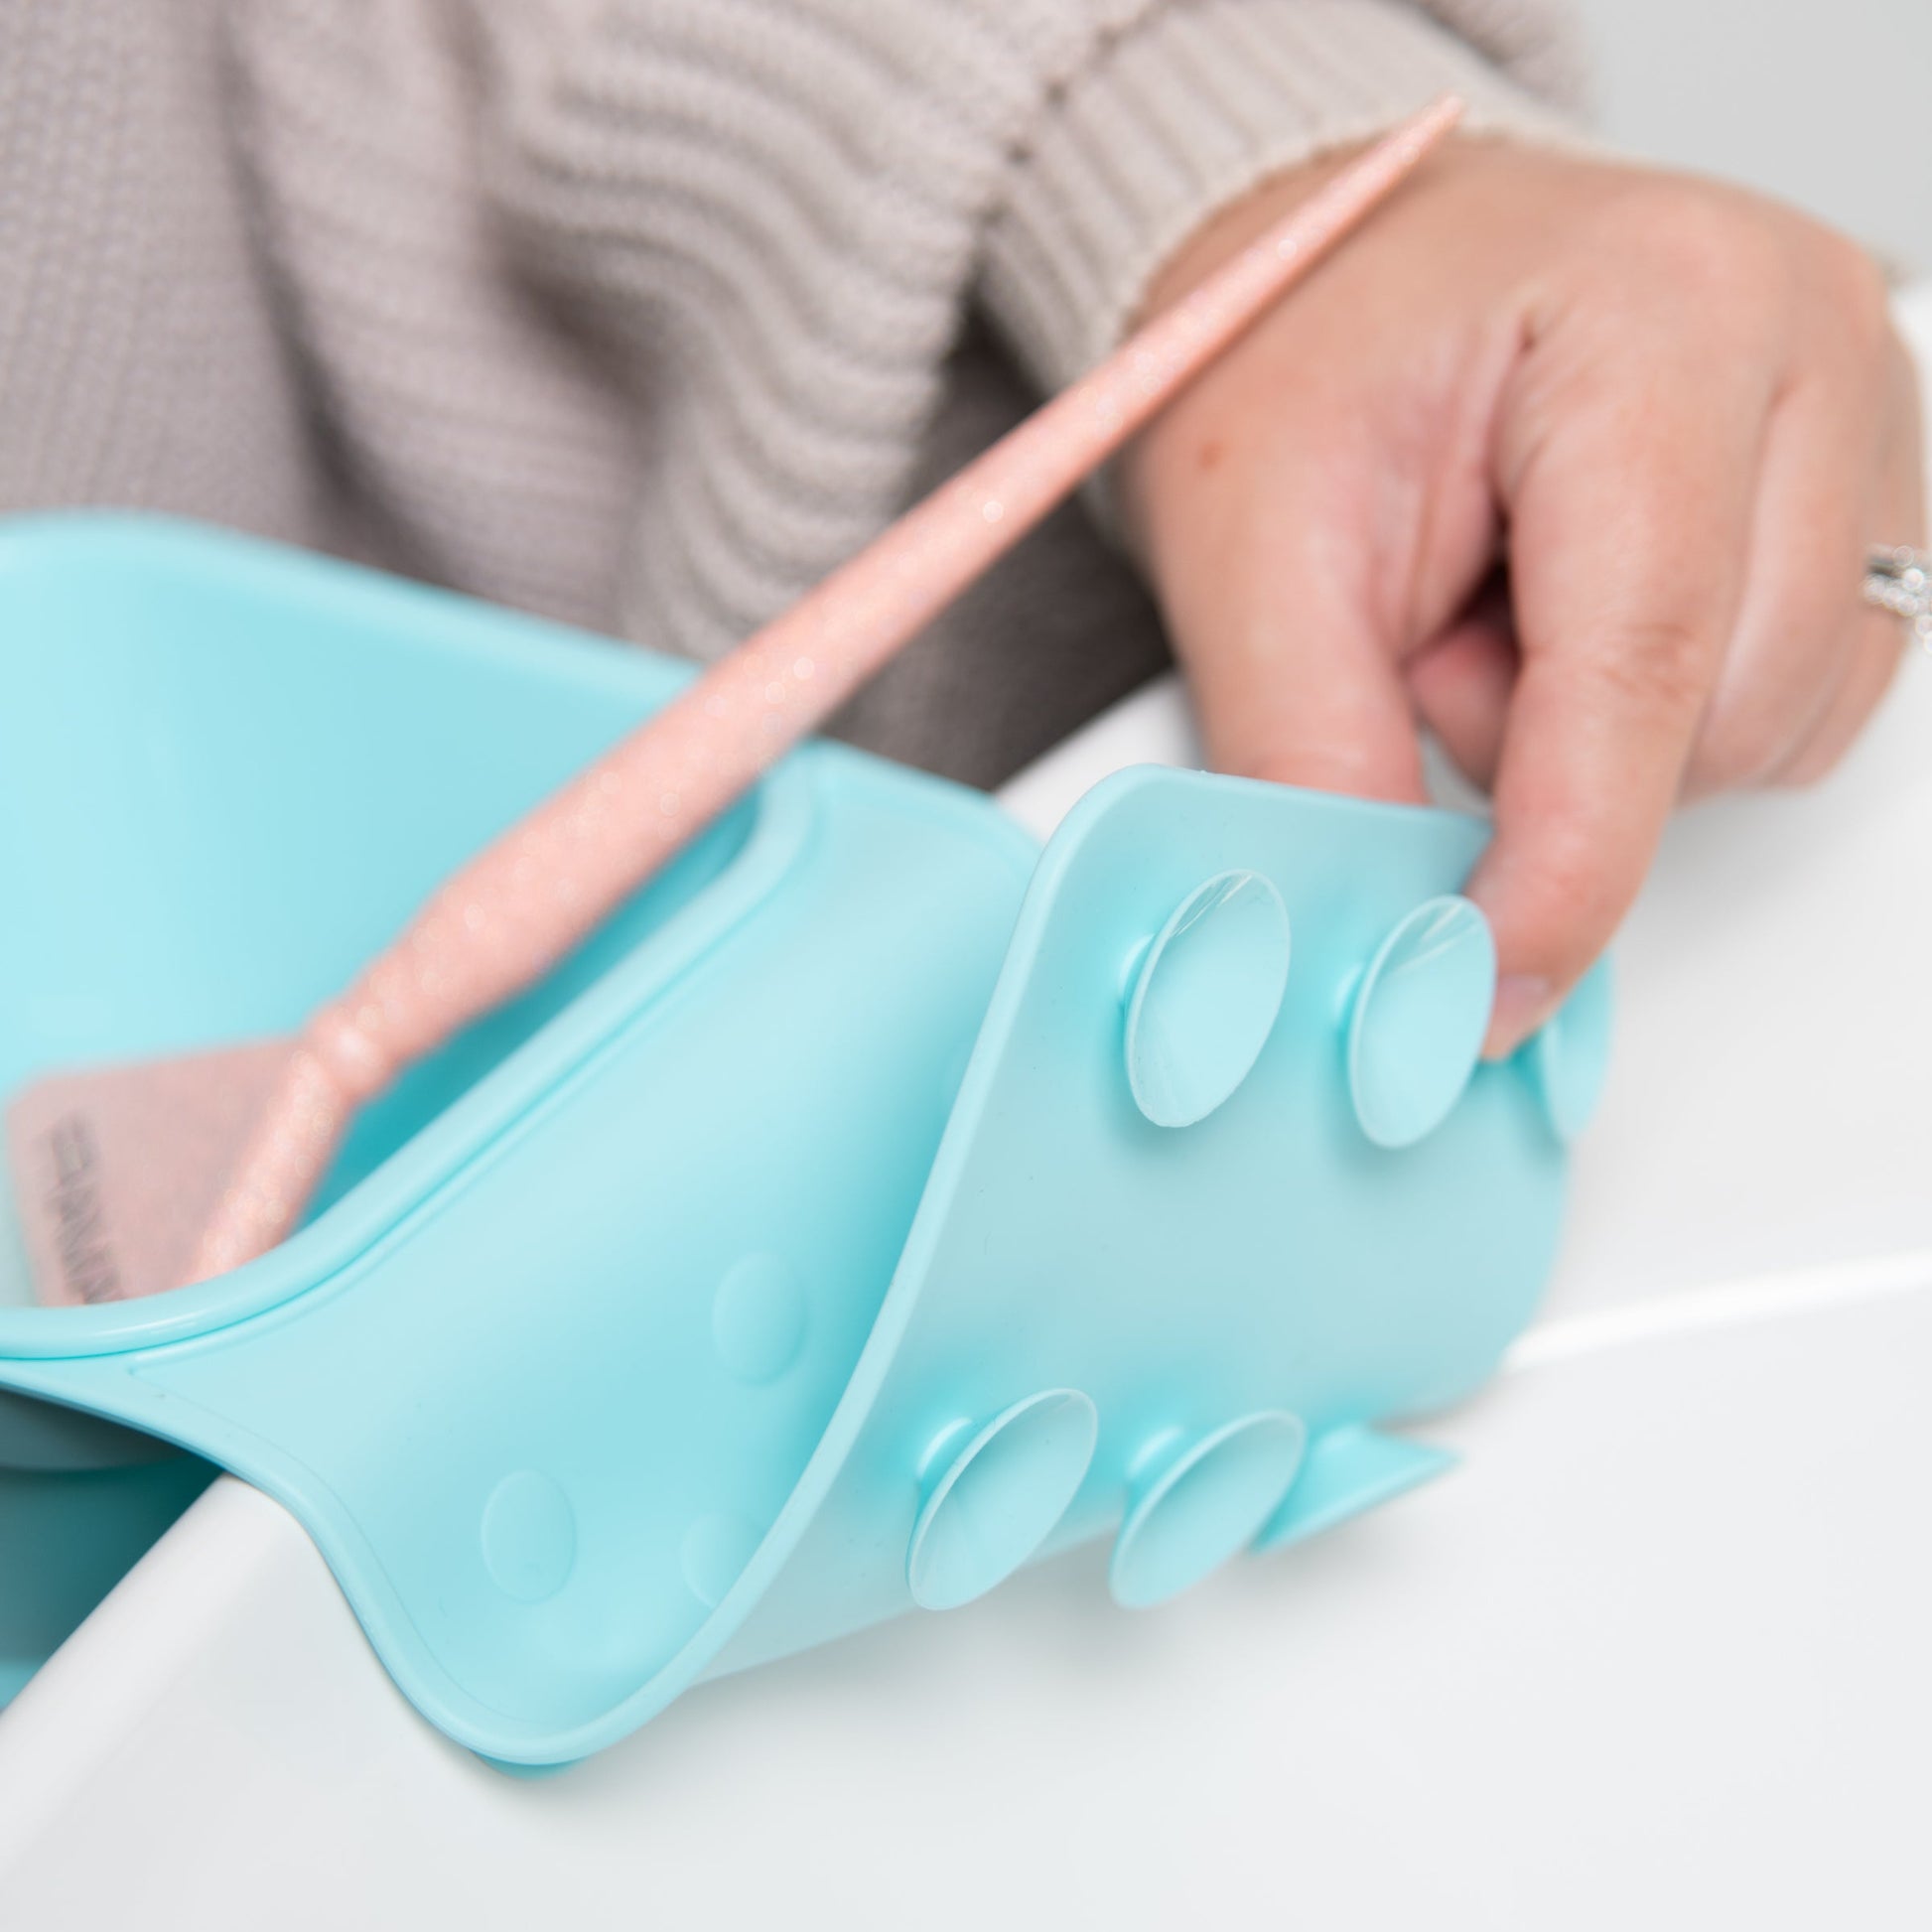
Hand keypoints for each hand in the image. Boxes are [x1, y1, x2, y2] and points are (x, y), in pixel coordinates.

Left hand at [1120, 138, 1924, 1055]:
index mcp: (1654, 317)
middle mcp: (1800, 340)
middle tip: (1426, 639)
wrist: (1350, 277)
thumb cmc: (1303, 358)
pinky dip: (1672, 706)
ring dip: (1614, 732)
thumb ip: (1314, 760)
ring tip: (1502, 607)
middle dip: (1552, 751)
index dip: (1565, 864)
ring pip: (1783, 723)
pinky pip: (1808, 693)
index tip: (1489, 987)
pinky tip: (1581, 612)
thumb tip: (1392, 946)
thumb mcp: (1251, 558)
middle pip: (1729, 709)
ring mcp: (1858, 407)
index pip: (1640, 657)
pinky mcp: (1861, 482)